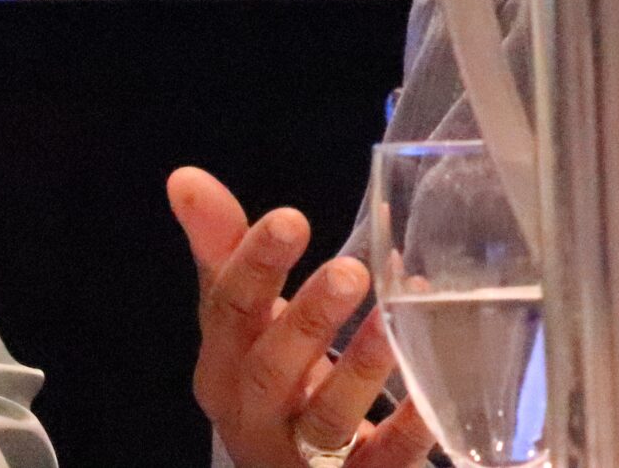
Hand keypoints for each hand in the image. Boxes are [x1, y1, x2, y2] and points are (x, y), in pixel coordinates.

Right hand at [168, 166, 433, 467]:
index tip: (291, 218)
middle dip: (307, 321)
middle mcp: (255, 417)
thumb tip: (185, 178)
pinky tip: (433, 391)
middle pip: (271, 371)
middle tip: (351, 271)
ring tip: (393, 321)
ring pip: (327, 418)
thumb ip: (225, 249)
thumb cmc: (274, 381)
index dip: (256, 265)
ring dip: (360, 369)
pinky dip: (411, 427)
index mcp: (225, 368)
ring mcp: (303, 458)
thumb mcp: (246, 320)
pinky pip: (384, 458)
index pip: (228, 314)